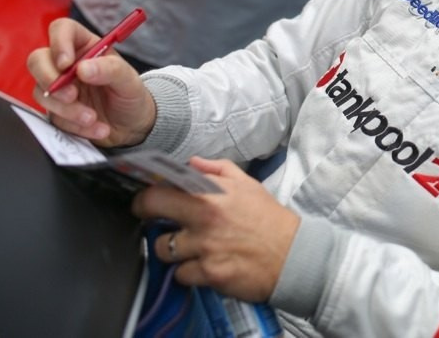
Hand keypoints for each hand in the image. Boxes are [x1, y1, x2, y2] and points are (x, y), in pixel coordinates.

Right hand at [27, 17, 156, 145]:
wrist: (133, 125)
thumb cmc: (130, 95)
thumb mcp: (129, 80)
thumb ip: (110, 69)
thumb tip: (82, 68)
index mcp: (86, 46)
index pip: (62, 30)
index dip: (59, 42)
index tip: (66, 63)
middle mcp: (67, 65)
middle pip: (38, 60)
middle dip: (50, 79)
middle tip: (72, 95)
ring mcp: (58, 88)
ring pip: (41, 92)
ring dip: (66, 109)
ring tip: (92, 118)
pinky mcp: (55, 111)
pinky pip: (52, 117)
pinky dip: (74, 125)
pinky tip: (97, 128)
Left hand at [132, 157, 300, 301]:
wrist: (292, 255)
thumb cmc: (269, 219)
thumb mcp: (248, 185)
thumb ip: (218, 169)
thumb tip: (191, 163)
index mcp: (212, 193)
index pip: (163, 186)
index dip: (149, 192)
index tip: (148, 197)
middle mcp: (205, 218)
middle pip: (152, 210)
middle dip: (145, 214)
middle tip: (153, 220)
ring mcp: (204, 247)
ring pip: (162, 249)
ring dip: (171, 249)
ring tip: (187, 247)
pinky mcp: (209, 274)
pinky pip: (180, 275)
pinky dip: (188, 272)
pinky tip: (203, 266)